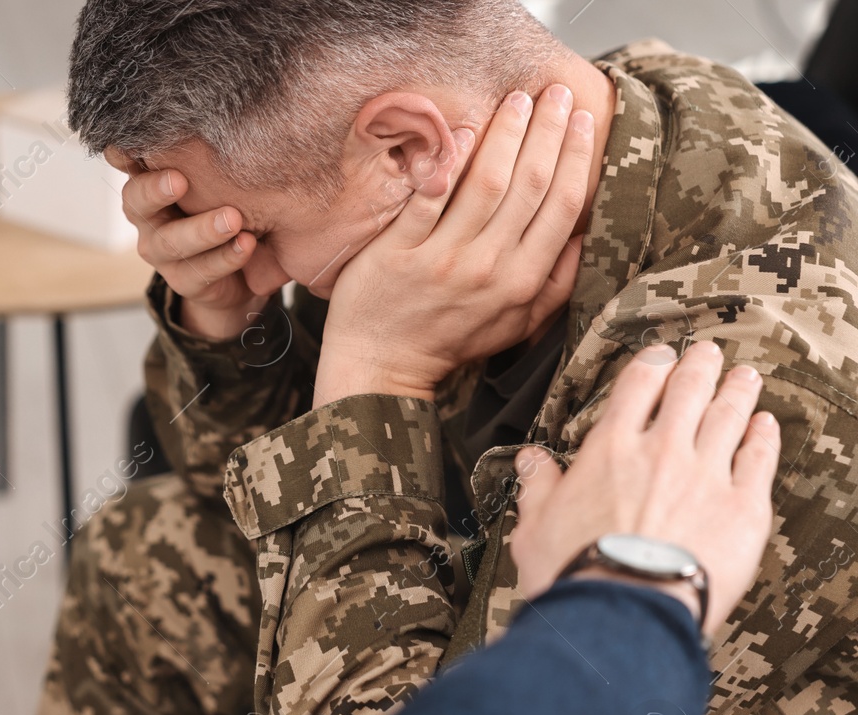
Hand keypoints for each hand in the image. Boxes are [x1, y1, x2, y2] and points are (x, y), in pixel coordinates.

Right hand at [108, 147, 277, 340]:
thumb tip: (224, 91)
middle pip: (136, 201)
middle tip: (181, 180)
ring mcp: (162, 251)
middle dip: (156, 190)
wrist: (246, 267)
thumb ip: (210, 146)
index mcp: (151, 179)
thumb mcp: (221, 171)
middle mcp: (149, 215)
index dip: (123, 152)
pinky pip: (198, 272)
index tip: (125, 143)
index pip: (129, 160)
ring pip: (170, 242)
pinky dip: (224, 257)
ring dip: (202, 230)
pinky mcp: (183, 280)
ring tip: (234, 219)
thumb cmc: (230, 201)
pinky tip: (247, 244)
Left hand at [314, 85, 594, 405]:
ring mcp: (442, 259)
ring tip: (518, 100)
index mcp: (522, 281)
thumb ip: (557, 284)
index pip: (561, 206)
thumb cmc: (452, 339)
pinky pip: (430, 197)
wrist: (382, 365)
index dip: (576, 157)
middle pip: (529, 184)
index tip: (582, 119)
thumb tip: (588, 236)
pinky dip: (452, 161)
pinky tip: (467, 127)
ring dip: (507, 133)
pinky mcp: (398, 253)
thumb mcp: (517, 323)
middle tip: (554, 92)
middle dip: (547, 131)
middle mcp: (487, 268)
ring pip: (486, 183)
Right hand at [510, 341, 779, 636]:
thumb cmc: (576, 573)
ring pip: (729, 416)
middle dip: (700, 367)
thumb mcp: (535, 527)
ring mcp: (707, 476)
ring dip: (738, 390)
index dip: (652, 364)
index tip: (660, 357)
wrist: (625, 610)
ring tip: (744, 377)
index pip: (637, 387)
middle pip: (689, 391)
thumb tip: (530, 461)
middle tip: (709, 354)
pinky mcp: (742, 507)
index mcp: (610, 450)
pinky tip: (765, 426)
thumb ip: (538, 488)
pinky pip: (759, 460)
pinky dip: (764, 437)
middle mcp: (662, 451)